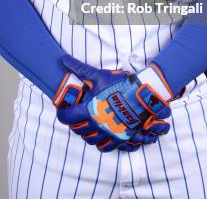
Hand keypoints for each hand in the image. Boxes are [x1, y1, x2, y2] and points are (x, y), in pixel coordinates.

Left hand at [54, 55, 171, 151]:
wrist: (144, 95)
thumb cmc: (121, 85)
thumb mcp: (99, 76)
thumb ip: (80, 69)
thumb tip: (63, 59)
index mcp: (89, 111)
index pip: (67, 118)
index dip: (62, 113)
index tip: (63, 109)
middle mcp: (97, 125)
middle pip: (78, 130)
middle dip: (74, 123)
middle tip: (76, 115)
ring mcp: (108, 134)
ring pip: (90, 140)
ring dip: (86, 133)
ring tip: (87, 124)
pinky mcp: (120, 139)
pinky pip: (105, 147)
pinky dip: (100, 143)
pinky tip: (100, 134)